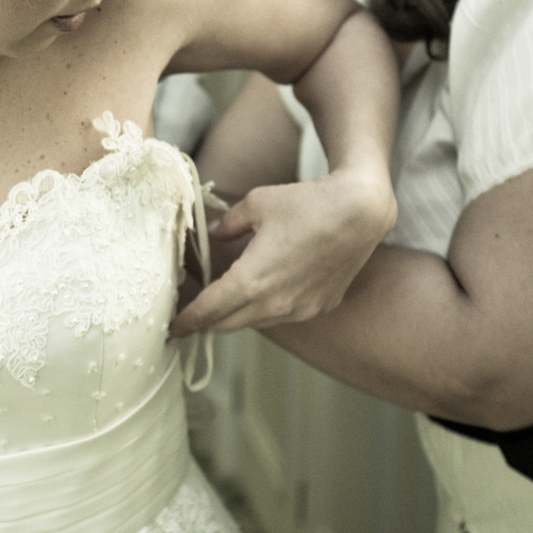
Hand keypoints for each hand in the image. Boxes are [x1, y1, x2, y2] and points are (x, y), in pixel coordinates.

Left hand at [169, 169, 395, 337]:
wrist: (360, 211)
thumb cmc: (307, 203)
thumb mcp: (256, 204)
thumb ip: (228, 224)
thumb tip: (215, 234)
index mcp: (251, 281)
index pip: (208, 311)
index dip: (186, 321)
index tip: (171, 328)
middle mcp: (275, 304)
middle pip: (227, 324)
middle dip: (206, 323)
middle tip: (189, 320)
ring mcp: (300, 309)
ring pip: (255, 322)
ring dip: (236, 316)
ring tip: (222, 304)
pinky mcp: (320, 306)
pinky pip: (283, 315)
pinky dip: (267, 308)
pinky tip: (264, 292)